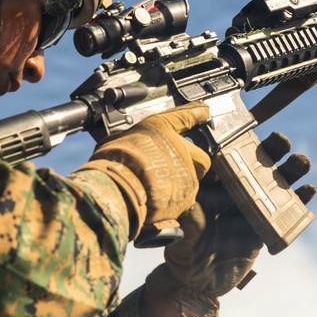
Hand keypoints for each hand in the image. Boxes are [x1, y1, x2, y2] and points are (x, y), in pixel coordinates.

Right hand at [82, 102, 210, 239]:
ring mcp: (186, 175)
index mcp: (161, 129)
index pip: (183, 116)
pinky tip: (157, 204)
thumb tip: (117, 144)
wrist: (121, 188)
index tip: (203, 111)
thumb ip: (124, 142)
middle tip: (172, 168)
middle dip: (191, 163)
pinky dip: (172, 203)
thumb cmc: (114, 162)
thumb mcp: (114, 141)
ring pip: (191, 181)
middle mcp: (179, 150)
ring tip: (157, 191)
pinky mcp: (186, 199)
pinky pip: (183, 201)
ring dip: (178, 185)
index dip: (195, 113)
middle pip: (200, 157)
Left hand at [145, 131, 315, 316]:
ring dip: (289, 170)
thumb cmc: (183, 254)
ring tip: (301, 161)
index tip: (249, 130)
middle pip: (255, 164)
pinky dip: (299, 199)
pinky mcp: (264, 226)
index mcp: (210, 187)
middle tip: (281, 140)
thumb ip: (190, 222)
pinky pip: (285, 210)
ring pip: (274, 183)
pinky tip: (309, 189)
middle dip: (270, 150)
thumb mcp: (183, 238)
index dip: (239, 142)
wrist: (199, 283)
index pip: (226, 157)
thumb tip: (192, 207)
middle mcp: (233, 192)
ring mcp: (251, 208)